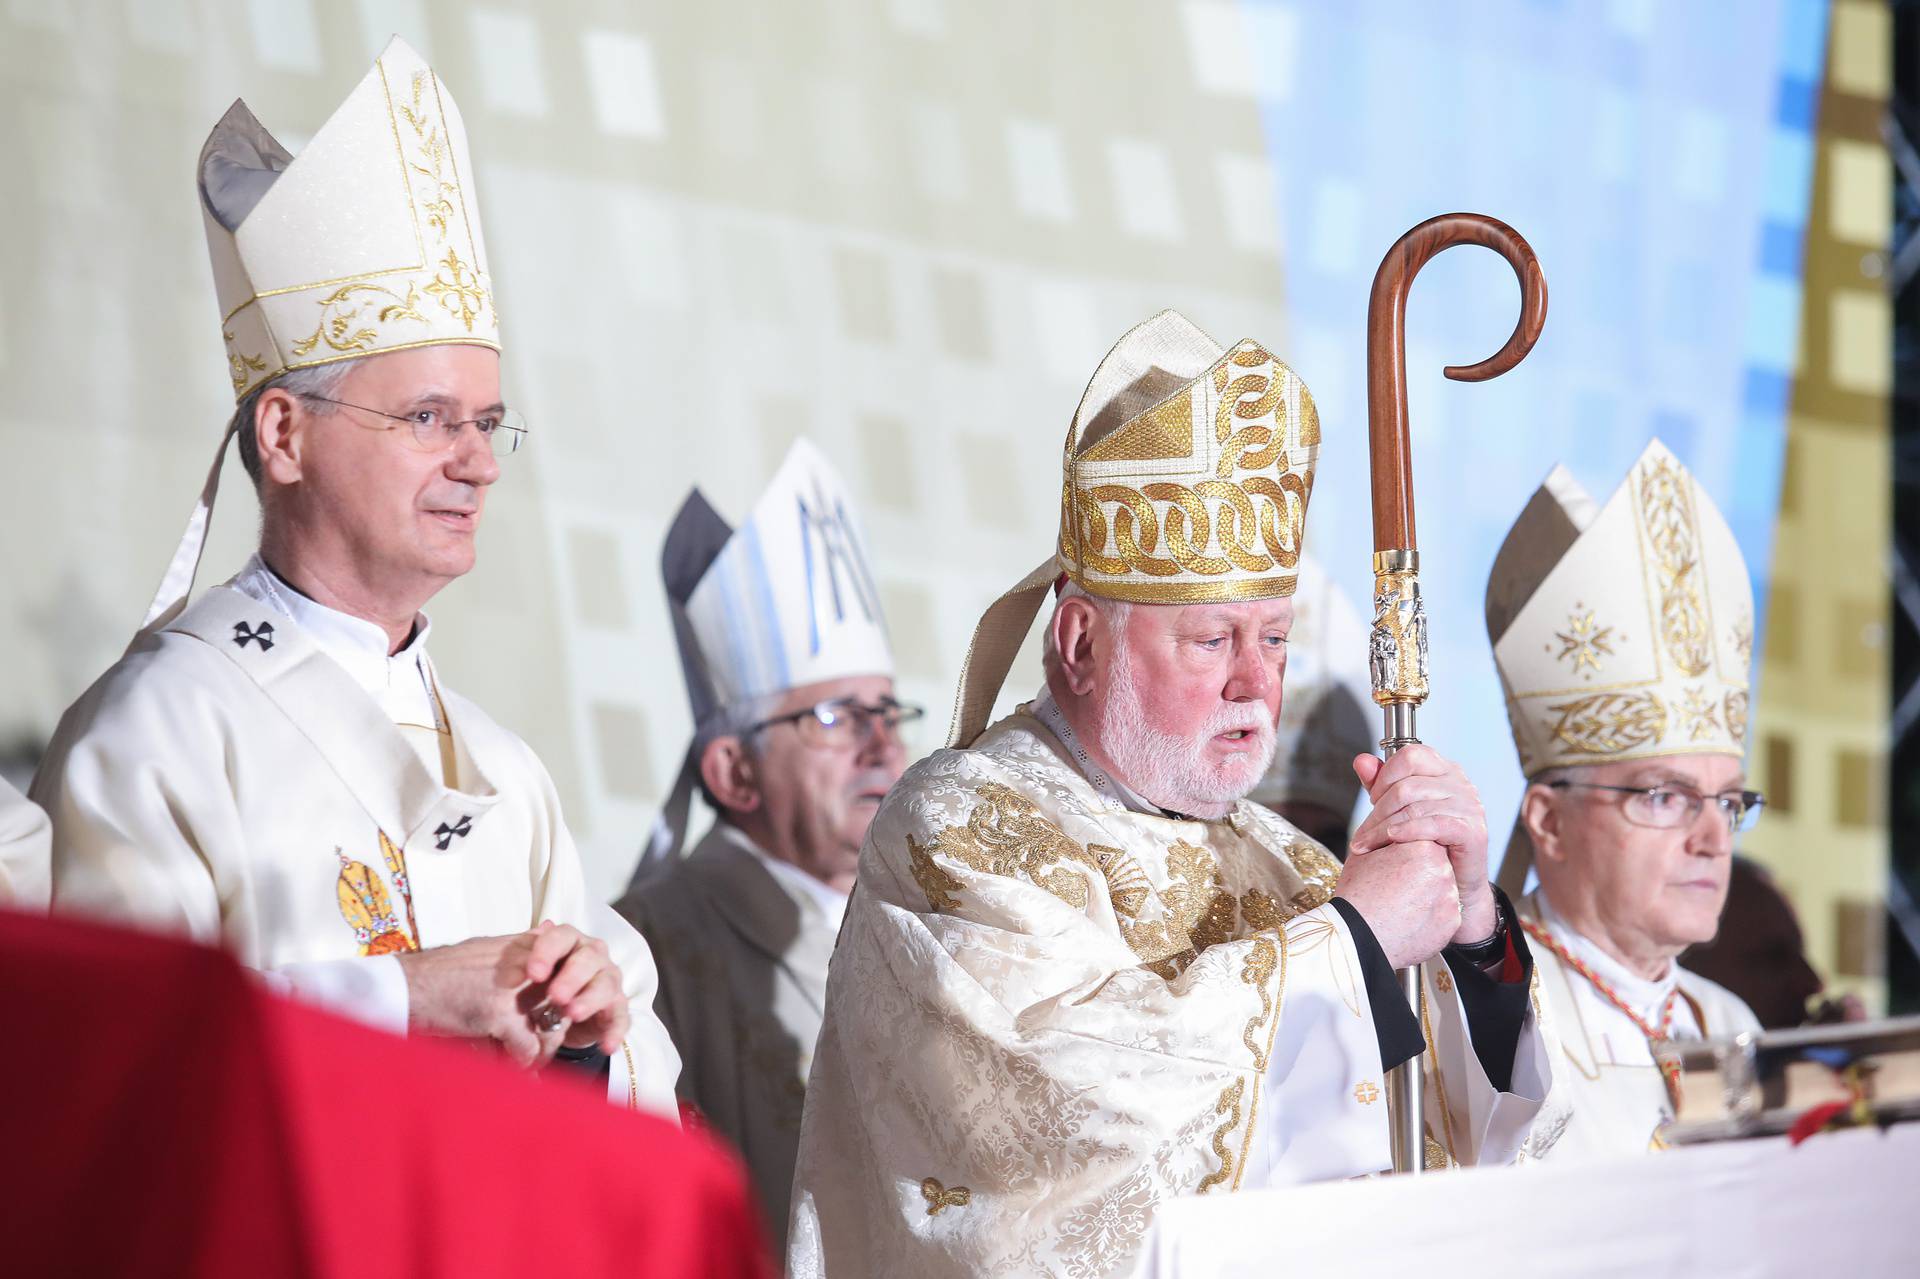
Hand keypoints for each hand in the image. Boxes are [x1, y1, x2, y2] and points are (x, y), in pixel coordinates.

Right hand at [398, 922, 629, 1065]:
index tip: (553, 1021)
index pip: (566, 978)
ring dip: (541, 1054)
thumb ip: (521, 945)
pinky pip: (528, 1049)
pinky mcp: (501, 1014)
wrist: (405, 985)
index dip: (561, 1005)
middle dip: (553, 1033)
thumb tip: (548, 927)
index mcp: (526, 946)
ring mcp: (515, 989)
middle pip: (561, 1006)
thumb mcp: (486, 948)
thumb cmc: (440, 974)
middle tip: (541, 1052)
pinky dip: (521, 1065)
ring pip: (550, 1030)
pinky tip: (512, 1068)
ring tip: (529, 1066)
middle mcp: (527, 963)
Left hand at [524, 919, 630, 1055]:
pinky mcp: (617, 1008)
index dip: (547, 952)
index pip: (562, 937)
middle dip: (572, 977)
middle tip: (555, 995)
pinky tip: (607, 1046)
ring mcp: (609, 980)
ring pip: (606, 985)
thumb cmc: (542, 986)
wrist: (558, 1016)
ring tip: (573, 1014)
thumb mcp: (529, 975)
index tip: (533, 973)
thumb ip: (526, 955)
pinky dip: (614, 1032)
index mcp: (569, 942)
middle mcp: (593, 956)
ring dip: (590, 1000)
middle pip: (588, 959)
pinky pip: (621, 1017)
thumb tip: (533, 933)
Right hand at [1336, 831, 1459, 968]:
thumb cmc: (1357, 896)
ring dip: (1428, 894)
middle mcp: (1442, 870)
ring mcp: (1450, 898)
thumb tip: (1393, 831)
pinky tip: (1410, 919)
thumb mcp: (1366, 855)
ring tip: (1403, 904)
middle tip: (1400, 885)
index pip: (1426, 842)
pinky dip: (1431, 916)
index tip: (1398, 865)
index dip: (1411, 854)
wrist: (1357, 936)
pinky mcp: (1451, 922)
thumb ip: (1387, 839)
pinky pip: (1444, 914)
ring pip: (1443, 889)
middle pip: (1438, 865)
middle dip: (1422, 873)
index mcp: (1424, 848)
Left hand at [1346, 745, 1495, 945]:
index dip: (1385, 775)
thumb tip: (1361, 761)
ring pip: (1415, 807)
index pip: (1411, 755)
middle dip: (1378, 810)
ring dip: (1382, 828)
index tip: (1372, 798)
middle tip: (1362, 833)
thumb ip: (1381, 784)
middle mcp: (1460, 783)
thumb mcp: (1399, 809)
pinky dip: (1407, 831)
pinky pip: (1432, 824)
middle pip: (1408, 785)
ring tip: (1365, 845)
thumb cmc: (1428, 844)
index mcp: (1444, 770)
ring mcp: (1470, 806)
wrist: (1454, 883)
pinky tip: (1391, 839)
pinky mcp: (1473, 830)